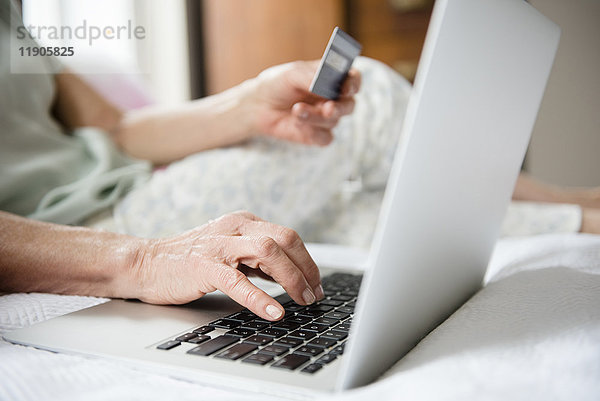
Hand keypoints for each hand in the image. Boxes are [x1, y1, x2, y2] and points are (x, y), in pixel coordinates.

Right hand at [131, 211, 323, 320]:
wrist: (145, 263)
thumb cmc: (189, 260)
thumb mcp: (230, 252)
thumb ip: (257, 260)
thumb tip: (290, 275)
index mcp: (244, 222)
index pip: (288, 236)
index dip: (308, 260)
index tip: (316, 283)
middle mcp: (235, 228)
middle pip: (285, 239)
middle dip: (306, 268)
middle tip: (314, 293)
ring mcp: (219, 245)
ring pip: (268, 251)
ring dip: (291, 278)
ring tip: (302, 300)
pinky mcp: (203, 265)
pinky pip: (237, 281)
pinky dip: (259, 297)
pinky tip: (274, 312)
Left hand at [250, 60, 360, 145]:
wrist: (259, 106)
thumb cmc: (278, 84)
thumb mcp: (291, 74)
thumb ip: (310, 76)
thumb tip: (323, 84)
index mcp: (332, 77)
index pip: (353, 79)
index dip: (354, 83)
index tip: (347, 87)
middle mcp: (334, 98)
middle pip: (349, 105)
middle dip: (340, 108)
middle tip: (328, 108)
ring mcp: (327, 117)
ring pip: (333, 121)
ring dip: (316, 116)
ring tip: (296, 110)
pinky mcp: (318, 135)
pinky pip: (325, 138)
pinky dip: (312, 131)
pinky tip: (296, 123)